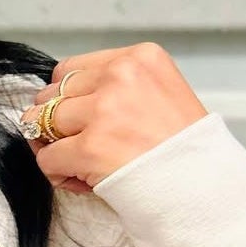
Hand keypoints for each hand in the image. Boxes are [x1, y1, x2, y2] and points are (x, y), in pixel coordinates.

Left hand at [20, 43, 209, 194]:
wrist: (204, 189)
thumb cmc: (180, 150)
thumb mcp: (158, 95)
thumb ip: (114, 88)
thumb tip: (52, 102)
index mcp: (140, 58)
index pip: (70, 69)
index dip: (69, 99)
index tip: (87, 121)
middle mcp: (121, 75)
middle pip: (52, 94)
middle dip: (59, 124)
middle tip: (86, 147)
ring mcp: (104, 110)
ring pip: (41, 123)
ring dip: (55, 147)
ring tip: (84, 164)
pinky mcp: (90, 146)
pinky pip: (47, 158)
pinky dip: (57, 173)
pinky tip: (84, 180)